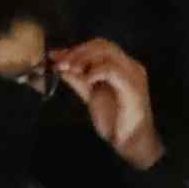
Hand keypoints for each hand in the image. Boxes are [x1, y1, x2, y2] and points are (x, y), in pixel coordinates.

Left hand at [51, 39, 161, 167]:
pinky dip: (96, 71)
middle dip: (78, 51)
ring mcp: (133, 75)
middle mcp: (130, 66)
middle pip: (103, 45)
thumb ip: (78, 79)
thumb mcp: (91, 95)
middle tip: (61, 63)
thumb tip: (61, 65)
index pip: (99, 47)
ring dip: (84, 58)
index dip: (76, 49)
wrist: (131, 142)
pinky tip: (86, 80)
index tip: (56, 56)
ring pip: (108, 53)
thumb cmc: (114, 121)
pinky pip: (112, 70)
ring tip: (70, 69)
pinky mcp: (132, 87)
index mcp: (122, 67)